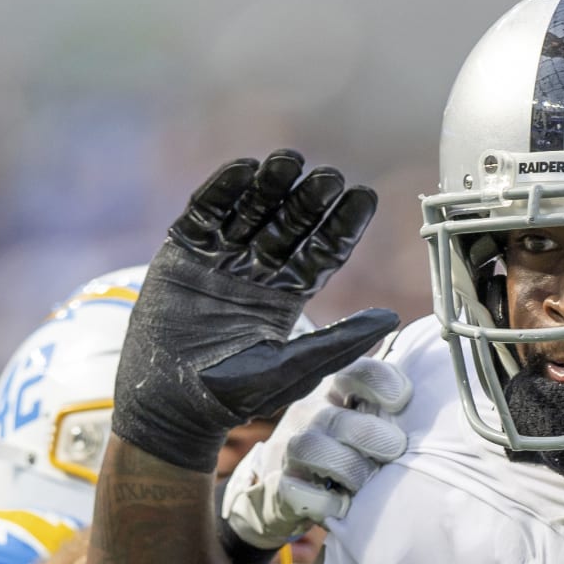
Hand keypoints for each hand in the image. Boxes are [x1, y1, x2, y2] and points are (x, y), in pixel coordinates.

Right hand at [112, 151, 397, 471]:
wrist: (170, 401)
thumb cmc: (235, 393)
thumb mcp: (294, 368)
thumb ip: (339, 340)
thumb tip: (392, 319)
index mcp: (287, 294)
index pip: (322, 250)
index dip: (343, 223)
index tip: (364, 195)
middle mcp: (257, 270)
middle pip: (289, 224)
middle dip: (308, 200)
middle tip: (329, 176)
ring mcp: (221, 257)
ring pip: (251, 210)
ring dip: (269, 185)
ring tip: (289, 161)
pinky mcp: (185, 250)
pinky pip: (206, 212)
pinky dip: (222, 189)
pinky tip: (243, 169)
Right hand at [223, 358, 412, 550]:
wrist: (286, 494)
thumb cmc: (344, 456)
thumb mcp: (366, 426)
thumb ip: (393, 412)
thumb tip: (441, 396)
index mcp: (336, 396)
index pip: (354, 373)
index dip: (379, 381)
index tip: (402, 399)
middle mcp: (312, 416)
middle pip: (336, 415)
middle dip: (370, 433)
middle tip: (395, 450)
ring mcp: (293, 451)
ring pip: (311, 445)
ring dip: (346, 466)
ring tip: (365, 483)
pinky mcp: (283, 486)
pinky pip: (295, 490)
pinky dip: (323, 501)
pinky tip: (343, 507)